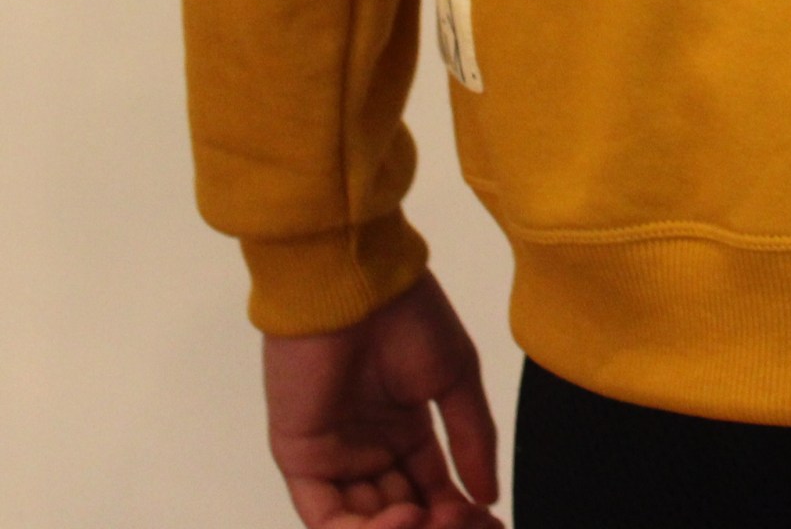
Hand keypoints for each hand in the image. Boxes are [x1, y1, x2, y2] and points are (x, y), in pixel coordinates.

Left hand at [263, 269, 503, 527]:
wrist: (356, 285)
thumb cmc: (408, 317)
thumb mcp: (455, 375)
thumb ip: (472, 436)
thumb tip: (489, 495)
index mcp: (405, 430)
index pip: (431, 488)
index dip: (457, 513)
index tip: (489, 524)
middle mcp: (370, 450)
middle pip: (400, 511)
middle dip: (432, 525)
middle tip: (462, 525)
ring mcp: (334, 457)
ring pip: (364, 520)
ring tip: (430, 521)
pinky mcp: (302, 459)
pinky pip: (325, 515)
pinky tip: (400, 518)